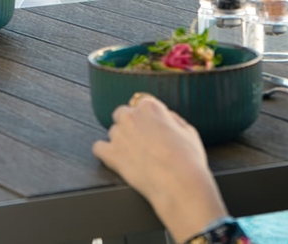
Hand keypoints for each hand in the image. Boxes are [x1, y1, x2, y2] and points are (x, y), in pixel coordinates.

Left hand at [92, 94, 227, 241]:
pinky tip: (115, 160)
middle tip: (141, 142)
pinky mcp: (110, 154)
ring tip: (135, 156)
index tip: (152, 128)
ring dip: (120, 141)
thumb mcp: (189, 132)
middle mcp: (131, 116)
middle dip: (130, 125)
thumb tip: (166, 118)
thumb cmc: (189, 160)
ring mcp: (118, 135)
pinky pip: (98, 148)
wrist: (179, 185)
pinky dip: (105, 153)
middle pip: (122, 114)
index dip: (148, 117)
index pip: (142, 103)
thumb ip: (173, 119)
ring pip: (113, 131)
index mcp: (150, 107)